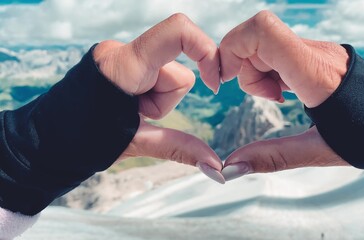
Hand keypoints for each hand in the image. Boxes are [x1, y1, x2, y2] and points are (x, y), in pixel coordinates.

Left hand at [93, 14, 224, 183]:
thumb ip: (180, 148)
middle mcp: (120, 52)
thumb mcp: (135, 143)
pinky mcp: (119, 61)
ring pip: (166, 75)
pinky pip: (152, 73)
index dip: (206, 51)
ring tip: (130, 113)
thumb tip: (216, 166)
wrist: (46, 142)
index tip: (214, 84)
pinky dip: (149, 94)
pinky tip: (128, 106)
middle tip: (138, 115)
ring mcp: (118, 54)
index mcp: (122, 67)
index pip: (176, 32)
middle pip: (176, 71)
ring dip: (157, 99)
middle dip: (166, 99)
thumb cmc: (82, 142)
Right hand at [218, 11, 349, 180]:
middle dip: (244, 68)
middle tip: (263, 97)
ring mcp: (316, 50)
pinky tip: (284, 91)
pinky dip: (270, 69)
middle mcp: (314, 54)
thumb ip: (270, 158)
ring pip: (265, 43)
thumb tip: (231, 168)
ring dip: (257, 70)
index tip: (226, 80)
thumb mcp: (315, 152)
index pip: (263, 31)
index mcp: (314, 75)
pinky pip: (279, 50)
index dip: (232, 47)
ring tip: (278, 98)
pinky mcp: (315, 53)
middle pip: (256, 38)